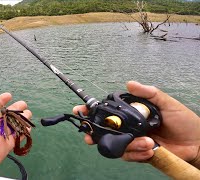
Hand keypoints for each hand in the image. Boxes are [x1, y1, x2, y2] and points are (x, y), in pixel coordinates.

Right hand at [73, 81, 199, 164]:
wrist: (196, 144)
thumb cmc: (184, 121)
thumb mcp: (166, 103)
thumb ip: (148, 93)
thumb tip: (129, 83)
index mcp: (132, 113)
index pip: (108, 112)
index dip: (92, 112)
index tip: (81, 111)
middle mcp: (129, 127)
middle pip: (104, 131)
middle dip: (94, 134)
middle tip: (90, 137)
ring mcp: (132, 141)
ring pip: (116, 146)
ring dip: (129, 146)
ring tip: (147, 143)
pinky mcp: (138, 153)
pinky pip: (128, 156)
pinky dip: (137, 154)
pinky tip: (149, 150)